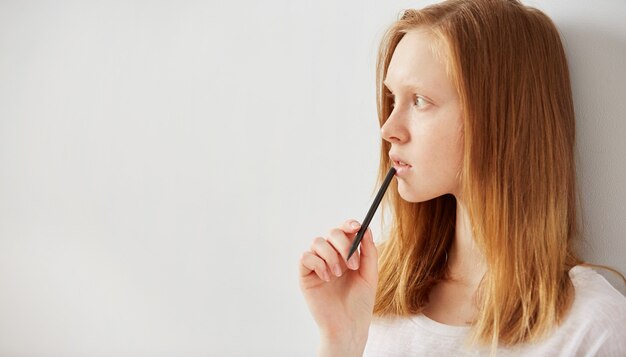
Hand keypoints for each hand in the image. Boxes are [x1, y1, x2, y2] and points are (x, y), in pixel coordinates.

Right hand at [298, 219, 377, 352]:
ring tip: (338, 275)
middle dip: (343, 245)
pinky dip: (318, 264)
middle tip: (352, 265)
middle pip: (332, 233)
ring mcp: (317, 264)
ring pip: (318, 242)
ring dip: (331, 256)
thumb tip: (365, 229)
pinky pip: (306, 257)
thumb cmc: (359, 303)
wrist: (348, 326)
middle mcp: (331, 256)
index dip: (348, 225)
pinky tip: (327, 278)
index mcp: (347, 254)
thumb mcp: (369, 275)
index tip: (356, 227)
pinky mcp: (305, 275)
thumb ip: (369, 252)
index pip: (345, 231)